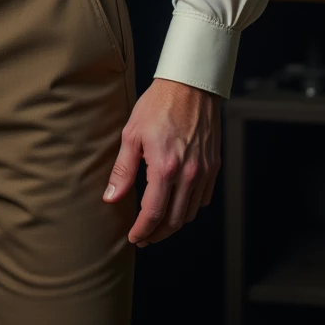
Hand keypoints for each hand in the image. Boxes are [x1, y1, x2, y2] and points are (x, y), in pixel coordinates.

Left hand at [102, 78, 220, 246]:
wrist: (190, 86)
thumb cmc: (158, 105)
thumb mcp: (132, 135)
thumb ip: (123, 170)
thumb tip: (111, 197)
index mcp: (165, 168)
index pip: (153, 213)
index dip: (142, 230)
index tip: (134, 238)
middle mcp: (189, 174)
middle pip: (174, 220)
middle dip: (157, 234)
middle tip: (143, 238)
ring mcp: (204, 171)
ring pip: (190, 213)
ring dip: (173, 224)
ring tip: (157, 226)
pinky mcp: (213, 166)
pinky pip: (204, 198)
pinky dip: (190, 208)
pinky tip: (177, 205)